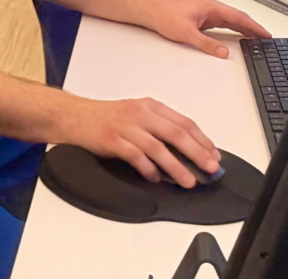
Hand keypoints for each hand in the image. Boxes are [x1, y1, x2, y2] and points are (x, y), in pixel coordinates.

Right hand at [66, 96, 219, 187]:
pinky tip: (155, 178)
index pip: (184, 122)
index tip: (214, 155)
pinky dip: (148, 169)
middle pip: (176, 134)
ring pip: (158, 148)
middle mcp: (140, 113)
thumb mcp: (136, 114)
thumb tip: (187, 151)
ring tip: (188, 181)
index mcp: (150, 106)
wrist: (74, 116)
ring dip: (176, 167)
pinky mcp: (112, 140)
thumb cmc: (106, 117)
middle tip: (210, 168)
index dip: (202, 140)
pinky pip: (136, 157)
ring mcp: (126, 126)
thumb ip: (159, 127)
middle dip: (197, 153)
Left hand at [138, 0, 271, 58]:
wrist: (152, 12)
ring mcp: (208, 13)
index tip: (264, 33)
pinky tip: (240, 35)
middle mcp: (211, 8)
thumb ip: (206, 43)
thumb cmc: (166, 17)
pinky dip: (235, 29)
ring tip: (257, 38)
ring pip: (232, 20)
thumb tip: (223, 52)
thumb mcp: (187, 34)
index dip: (253, 25)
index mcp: (211, 7)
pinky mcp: (204, 19)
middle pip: (237, 17)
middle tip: (266, 37)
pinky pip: (224, 24)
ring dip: (244, 28)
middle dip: (252, 27)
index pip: (237, 16)